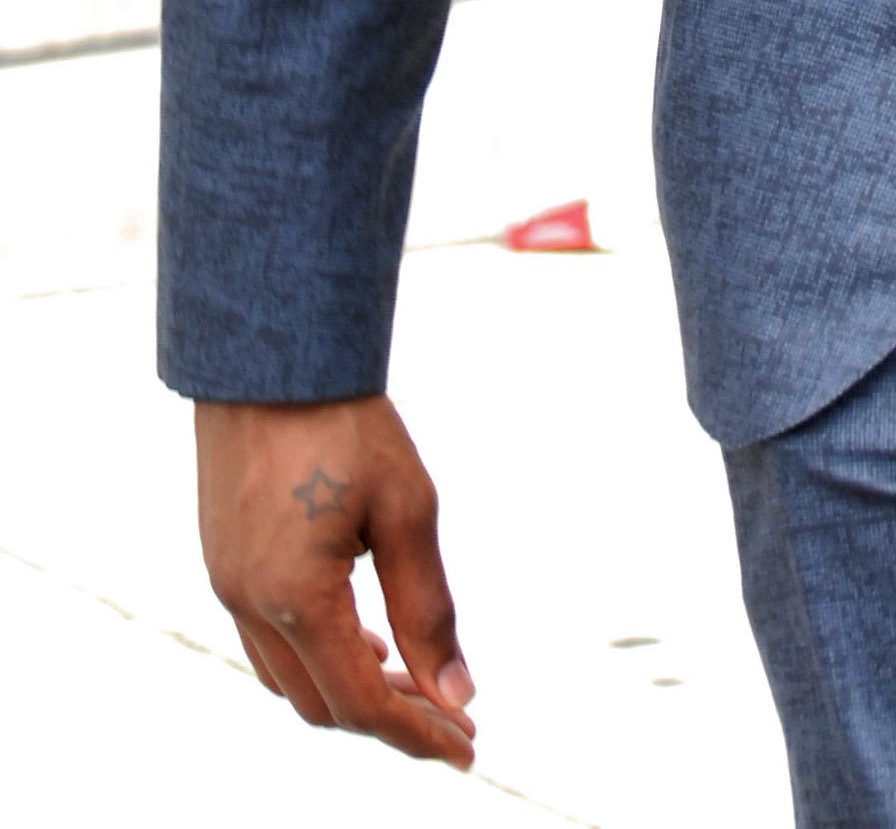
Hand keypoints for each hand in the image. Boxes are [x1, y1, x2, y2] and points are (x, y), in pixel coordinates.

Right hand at [194, 394, 475, 765]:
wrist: (269, 354)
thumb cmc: (345, 422)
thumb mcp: (407, 509)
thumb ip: (428, 608)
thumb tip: (457, 692)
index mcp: (296, 599)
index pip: (361, 702)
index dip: (416, 734)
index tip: (467, 746)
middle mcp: (249, 604)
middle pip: (321, 704)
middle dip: (390, 719)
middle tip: (452, 717)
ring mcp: (228, 584)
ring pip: (290, 677)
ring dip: (351, 690)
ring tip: (414, 685)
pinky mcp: (224, 560)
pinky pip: (268, 640)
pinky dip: (318, 656)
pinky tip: (361, 638)